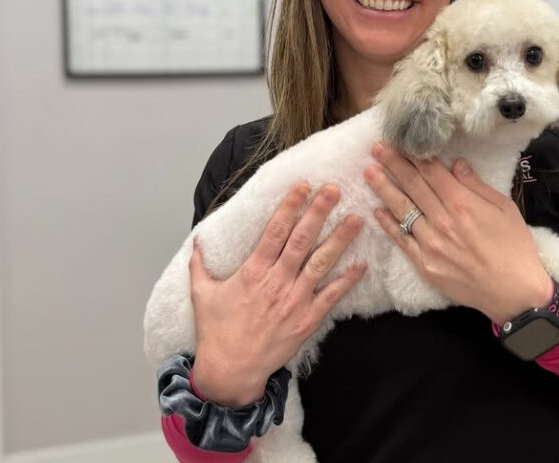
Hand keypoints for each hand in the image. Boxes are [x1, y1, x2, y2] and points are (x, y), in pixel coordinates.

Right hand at [188, 183, 366, 406]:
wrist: (230, 371)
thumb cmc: (216, 333)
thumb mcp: (202, 294)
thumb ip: (200, 265)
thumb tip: (197, 242)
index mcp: (252, 272)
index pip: (274, 231)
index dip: (290, 206)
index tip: (303, 186)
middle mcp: (276, 282)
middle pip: (301, 240)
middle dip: (318, 213)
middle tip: (334, 190)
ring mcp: (294, 301)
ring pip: (321, 263)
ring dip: (339, 240)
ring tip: (355, 218)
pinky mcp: (307, 320)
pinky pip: (331, 296)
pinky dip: (347, 280)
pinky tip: (362, 264)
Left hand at [364, 144, 551, 325]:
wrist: (514, 291)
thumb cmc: (515, 247)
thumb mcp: (504, 208)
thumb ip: (477, 185)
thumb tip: (455, 164)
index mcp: (462, 203)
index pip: (431, 172)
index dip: (413, 155)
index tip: (398, 141)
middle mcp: (442, 220)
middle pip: (413, 186)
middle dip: (393, 164)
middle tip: (376, 148)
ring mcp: (431, 243)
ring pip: (402, 210)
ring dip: (384, 189)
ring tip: (369, 172)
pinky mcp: (425, 264)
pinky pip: (401, 240)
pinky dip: (388, 224)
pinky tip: (377, 211)